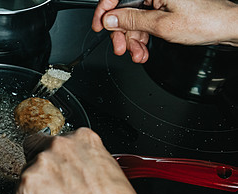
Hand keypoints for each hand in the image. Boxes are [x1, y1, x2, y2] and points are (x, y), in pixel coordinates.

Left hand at [15, 128, 194, 193]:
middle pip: (35, 151)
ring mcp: (42, 161)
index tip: (59, 172)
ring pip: (26, 175)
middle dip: (41, 171)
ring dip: (36, 191)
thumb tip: (74, 169)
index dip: (56, 160)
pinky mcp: (29, 181)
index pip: (56, 141)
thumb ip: (84, 160)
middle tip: (56, 191)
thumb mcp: (106, 168)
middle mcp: (60, 144)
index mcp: (82, 138)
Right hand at [92, 0, 237, 62]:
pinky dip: (142, 38)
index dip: (105, 11)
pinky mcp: (164, 8)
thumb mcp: (161, 24)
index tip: (100, 25)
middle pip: (125, 10)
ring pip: (134, 20)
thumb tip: (110, 18)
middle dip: (122, 32)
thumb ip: (132, 20)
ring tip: (138, 54)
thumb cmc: (204, 21)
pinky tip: (143, 50)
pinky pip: (145, 22)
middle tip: (121, 48)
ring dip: (133, 40)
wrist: (226, 27)